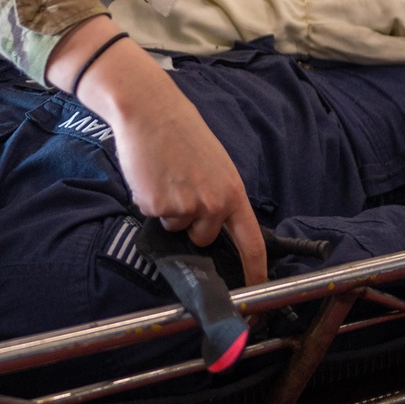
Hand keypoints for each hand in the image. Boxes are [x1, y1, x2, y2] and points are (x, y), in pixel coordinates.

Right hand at [46, 23, 267, 286]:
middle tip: (180, 187)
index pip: (252, 243)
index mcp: (233, 192)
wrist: (149, 110)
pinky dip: (149, 200)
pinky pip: (154, 215)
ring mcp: (185, 207)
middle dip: (191, 223)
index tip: (256, 293)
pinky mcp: (157, 206)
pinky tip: (150, 175)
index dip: (255, 273)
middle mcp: (212, 204)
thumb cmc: (180, 133)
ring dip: (168, 209)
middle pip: (203, 238)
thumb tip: (215, 225)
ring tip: (164, 176)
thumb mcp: (214, 163)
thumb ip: (219, 195)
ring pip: (176, 227)